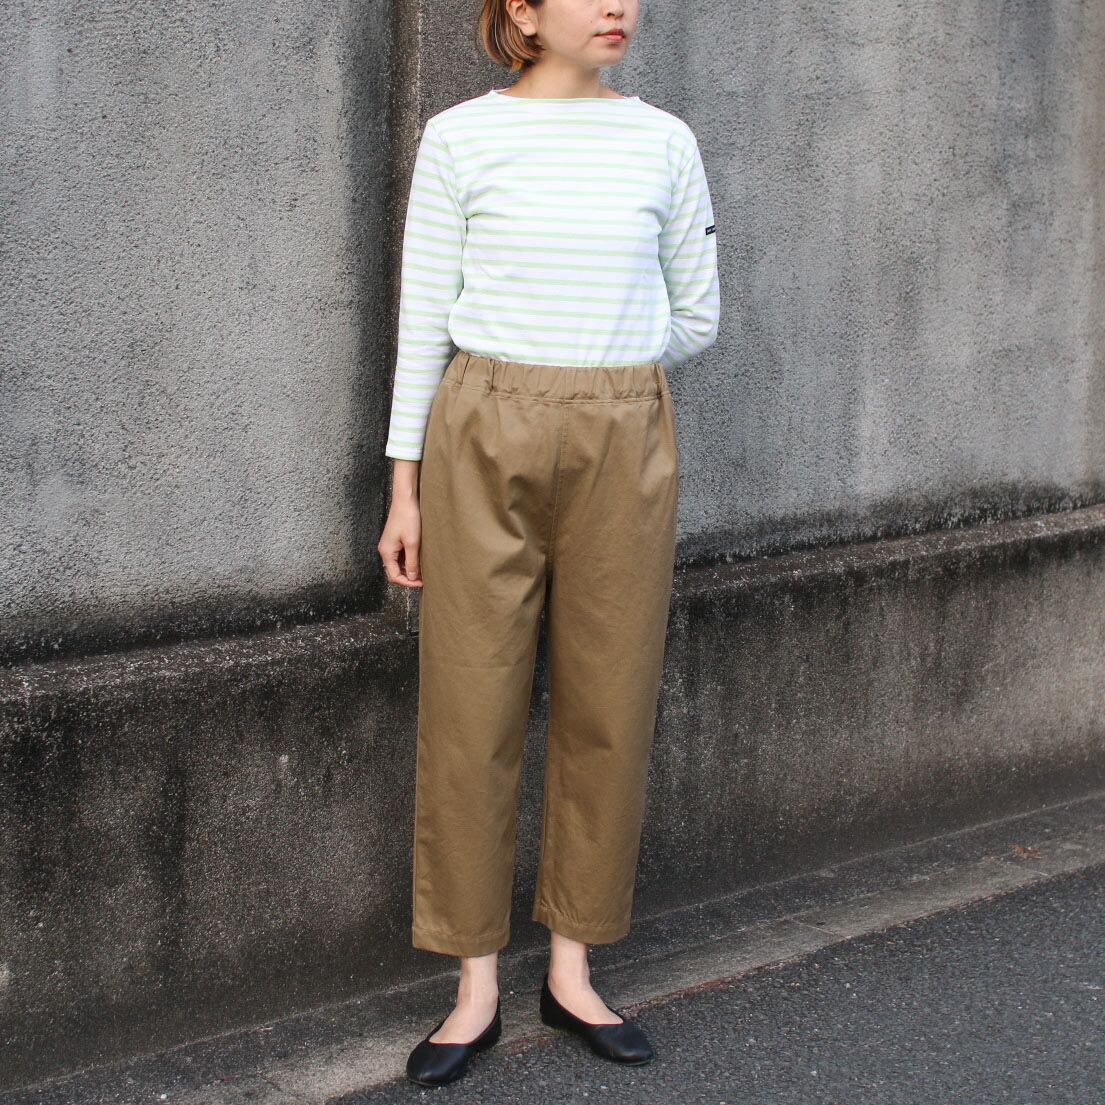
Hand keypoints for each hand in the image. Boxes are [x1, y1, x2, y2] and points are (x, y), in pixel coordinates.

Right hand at [378, 461, 422, 587]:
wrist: (406, 499)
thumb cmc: (408, 518)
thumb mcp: (412, 543)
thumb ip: (412, 562)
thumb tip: (412, 578)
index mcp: (386, 552)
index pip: (394, 576)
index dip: (408, 582)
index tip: (421, 583)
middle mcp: (385, 550)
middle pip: (394, 571)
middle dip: (408, 577)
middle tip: (424, 579)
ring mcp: (390, 545)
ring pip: (398, 564)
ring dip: (409, 569)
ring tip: (424, 570)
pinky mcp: (395, 540)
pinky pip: (400, 555)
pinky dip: (409, 560)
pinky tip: (420, 558)